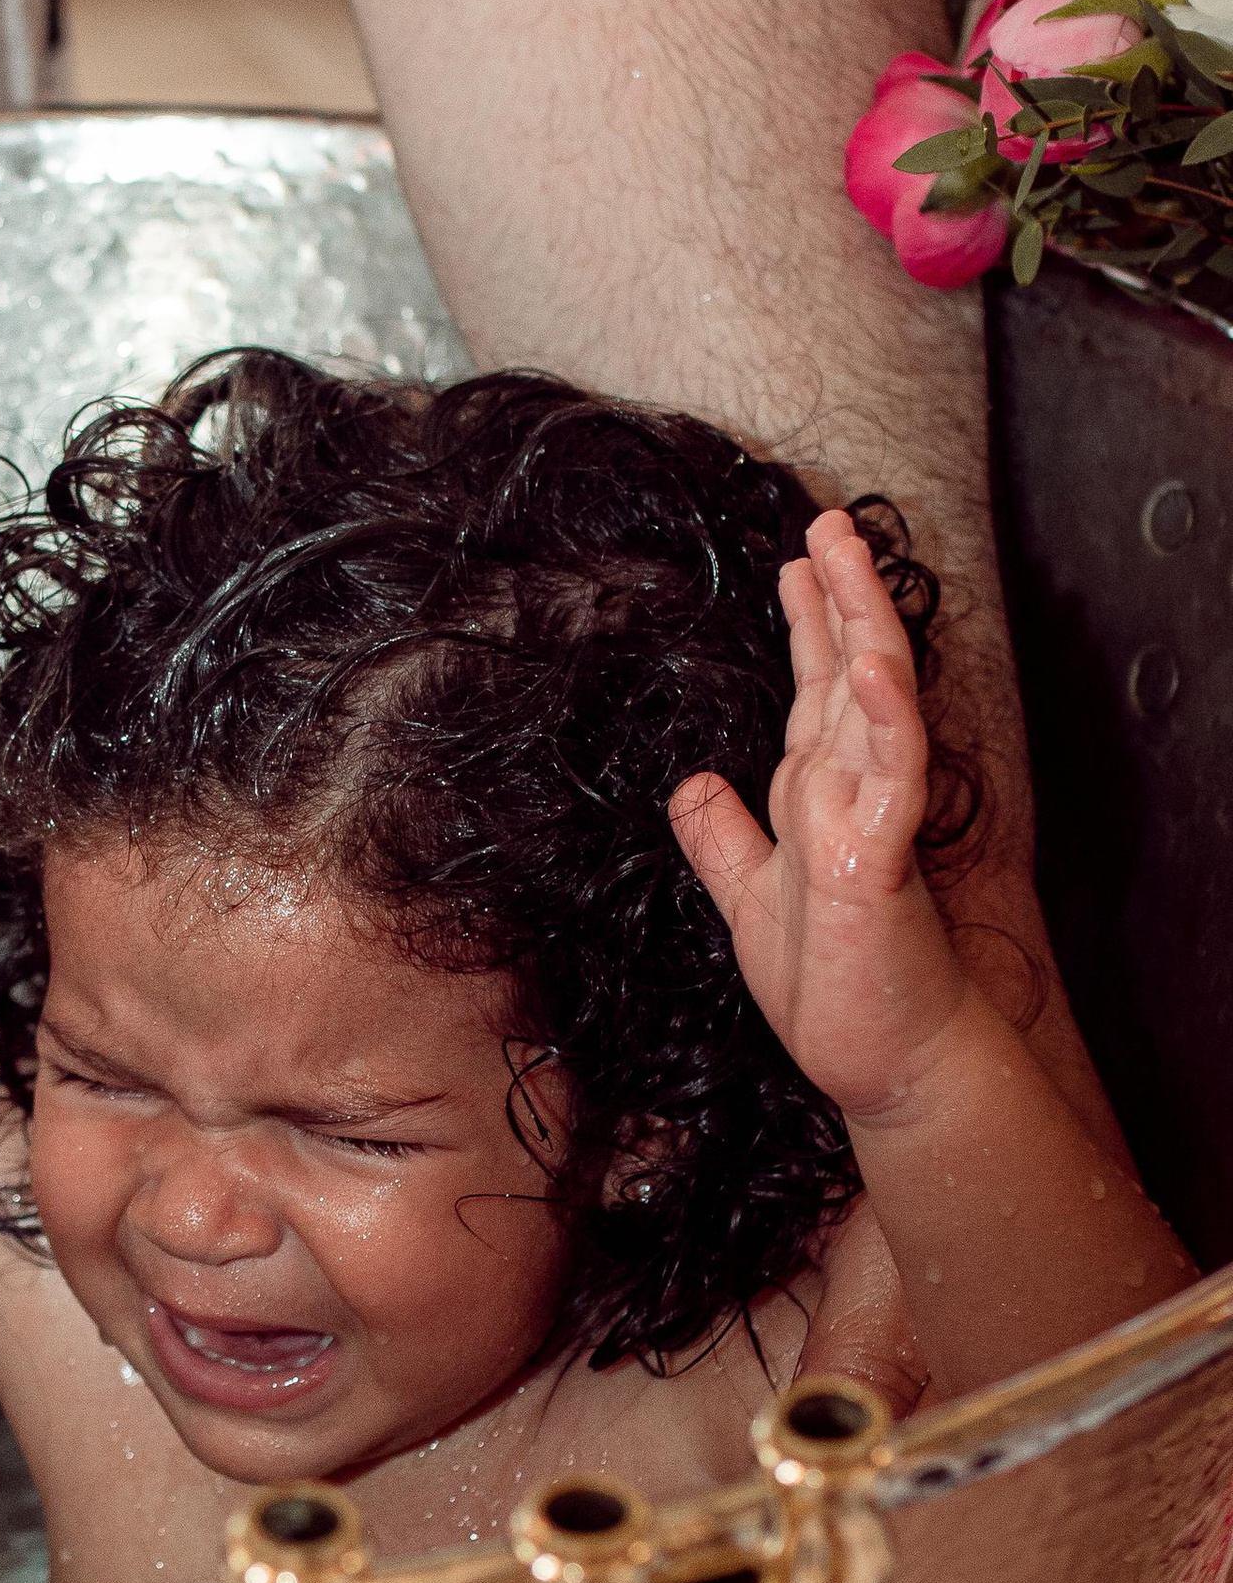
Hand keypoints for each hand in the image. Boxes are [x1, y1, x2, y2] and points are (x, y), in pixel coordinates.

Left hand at [668, 511, 972, 1125]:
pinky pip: (890, 775)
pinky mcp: (884, 858)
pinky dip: (883, 720)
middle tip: (827, 520)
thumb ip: (724, 840)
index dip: (809, 625)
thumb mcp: (749, 898)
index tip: (797, 562)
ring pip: (874, 701)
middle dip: (838, 596)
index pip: (816, 691)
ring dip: (861, 625)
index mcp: (819, 796)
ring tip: (844, 553)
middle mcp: (851, 792)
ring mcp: (873, 818)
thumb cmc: (830, 986)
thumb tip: (691, 785)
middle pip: (846, 673)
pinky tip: (873, 667)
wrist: (882, 1062)